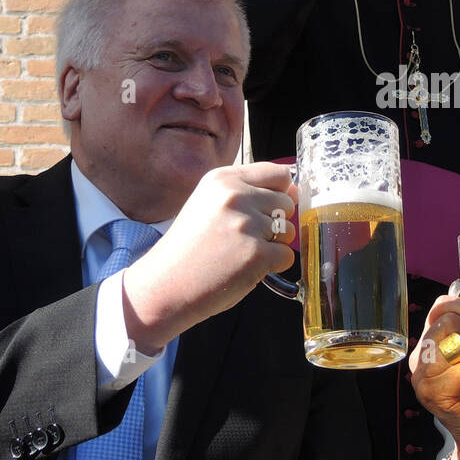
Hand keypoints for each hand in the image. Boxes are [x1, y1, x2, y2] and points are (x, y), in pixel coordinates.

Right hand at [121, 161, 295, 350]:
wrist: (164, 285)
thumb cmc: (189, 248)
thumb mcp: (209, 204)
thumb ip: (248, 193)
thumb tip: (295, 191)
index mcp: (223, 179)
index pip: (277, 173)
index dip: (278, 193)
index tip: (265, 209)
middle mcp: (236, 195)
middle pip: (287, 202)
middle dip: (275, 222)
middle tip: (243, 239)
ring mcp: (247, 224)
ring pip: (288, 230)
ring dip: (273, 245)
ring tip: (241, 254)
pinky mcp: (256, 254)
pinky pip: (286, 256)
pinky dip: (273, 266)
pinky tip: (245, 269)